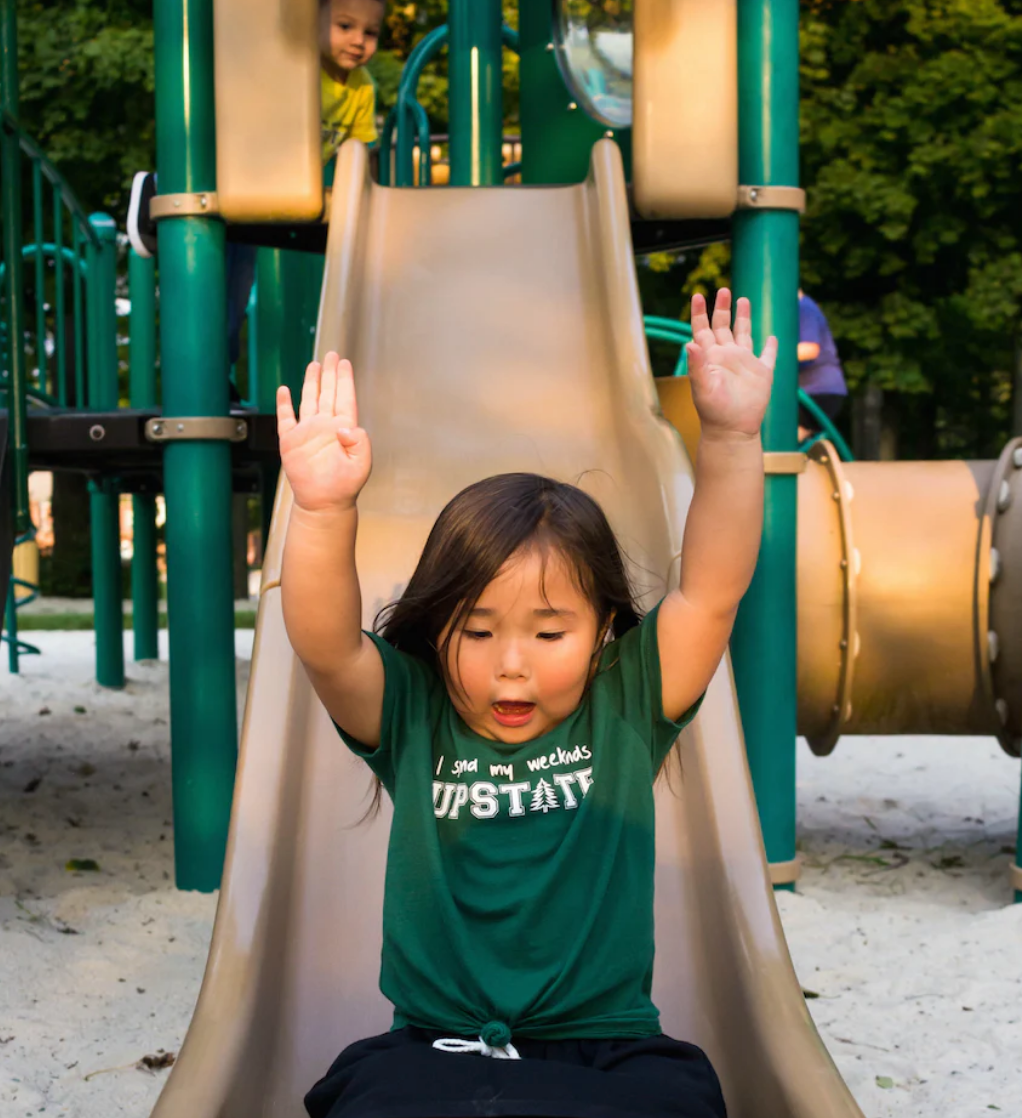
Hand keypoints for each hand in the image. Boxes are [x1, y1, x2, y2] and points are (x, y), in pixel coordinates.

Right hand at [276, 352, 371, 512]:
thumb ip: (359, 442)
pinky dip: (284, 404)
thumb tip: (345, 426)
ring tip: (314, 365)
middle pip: (327, 393)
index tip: (344, 363)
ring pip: (308, 400)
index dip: (344, 380)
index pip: (344, 398)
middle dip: (329, 373)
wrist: (323, 503)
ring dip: (310, 383)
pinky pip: (286, 418)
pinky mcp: (290, 441)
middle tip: (331, 354)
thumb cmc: (344, 486)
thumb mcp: (361, 463)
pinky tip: (284, 390)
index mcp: (343, 429)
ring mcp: (307, 432)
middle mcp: (325, 426)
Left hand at [686, 289, 776, 439]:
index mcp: (710, 357)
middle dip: (722, 308)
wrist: (732, 430)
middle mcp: (726, 357)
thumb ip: (697, 365)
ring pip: (744, 334)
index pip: (702, 329)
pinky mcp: (762, 374)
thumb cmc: (713, 412)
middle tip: (723, 289)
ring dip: (743, 318)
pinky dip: (770, 346)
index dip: (699, 313)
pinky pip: (768, 356)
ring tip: (743, 299)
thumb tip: (689, 342)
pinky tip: (772, 337)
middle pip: (723, 326)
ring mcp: (744, 364)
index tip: (697, 295)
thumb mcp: (702, 387)